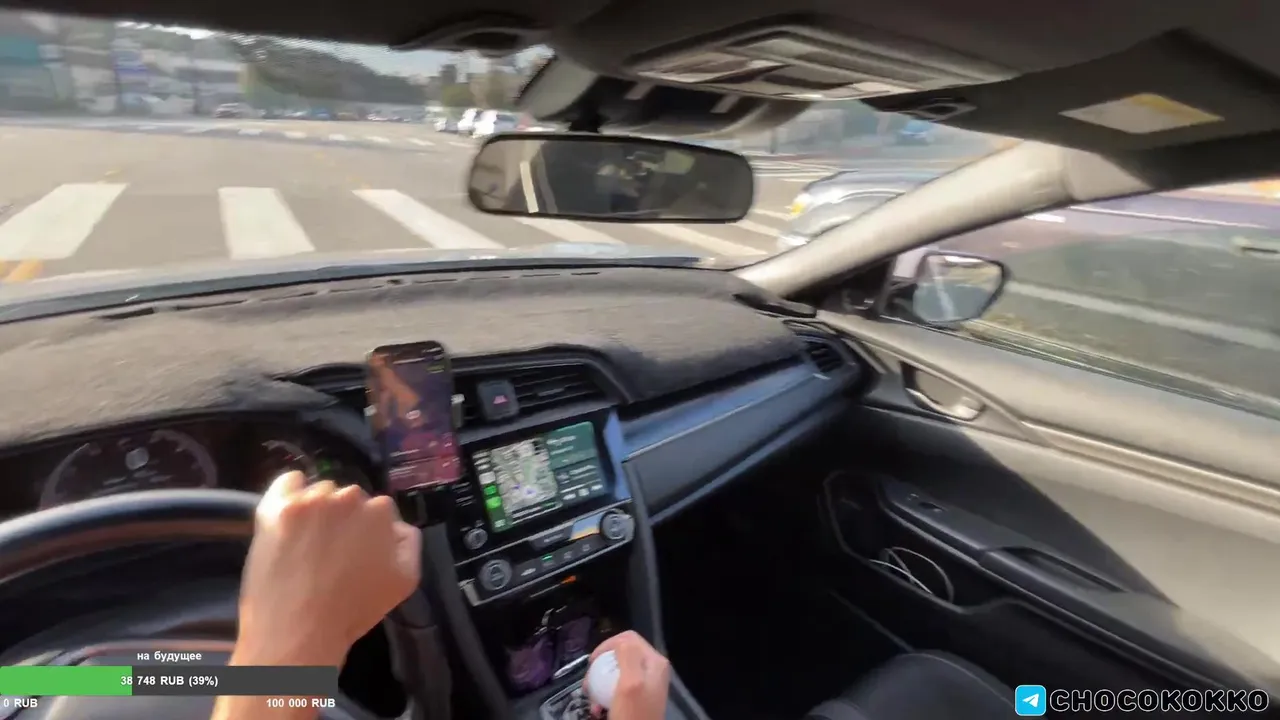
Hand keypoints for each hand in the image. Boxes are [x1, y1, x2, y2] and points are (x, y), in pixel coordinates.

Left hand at [234, 472, 421, 665]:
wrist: (299, 631)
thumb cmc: (353, 610)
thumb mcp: (406, 580)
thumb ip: (410, 542)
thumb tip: (398, 524)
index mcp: (381, 512)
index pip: (377, 509)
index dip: (367, 532)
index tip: (356, 551)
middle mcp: (348, 497)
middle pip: (348, 498)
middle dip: (343, 519)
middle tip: (331, 552)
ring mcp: (310, 500)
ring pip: (319, 492)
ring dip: (316, 510)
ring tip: (306, 545)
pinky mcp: (277, 507)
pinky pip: (288, 482)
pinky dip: (290, 492)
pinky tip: (290, 516)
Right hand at [588, 631, 669, 719]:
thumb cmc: (633, 716)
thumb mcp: (630, 683)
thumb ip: (628, 655)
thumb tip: (620, 640)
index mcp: (654, 662)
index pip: (628, 638)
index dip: (607, 646)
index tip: (592, 663)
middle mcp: (652, 670)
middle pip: (621, 655)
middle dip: (601, 667)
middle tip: (588, 683)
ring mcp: (646, 685)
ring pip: (616, 673)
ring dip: (599, 684)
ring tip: (592, 700)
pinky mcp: (637, 700)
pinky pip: (617, 689)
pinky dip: (605, 696)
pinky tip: (598, 710)